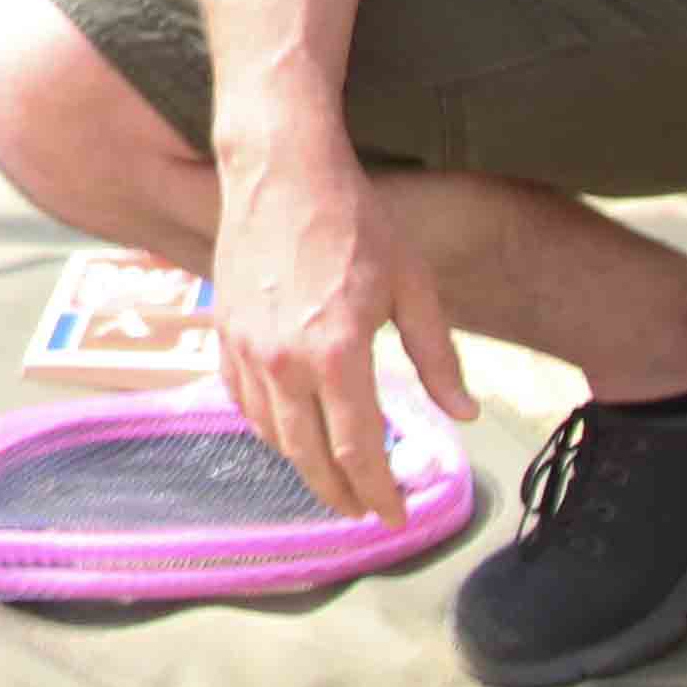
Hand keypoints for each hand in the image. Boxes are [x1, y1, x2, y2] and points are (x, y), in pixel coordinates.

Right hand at [206, 139, 473, 525]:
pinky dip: (265, 427)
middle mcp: (285, 361)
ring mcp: (247, 348)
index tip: (392, 517)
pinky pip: (240, 401)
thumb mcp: (414, 286)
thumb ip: (437, 357)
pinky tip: (286, 431)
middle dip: (340, 493)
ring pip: (272, 435)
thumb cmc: (356, 220)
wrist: (282, 169)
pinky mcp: (224, 332)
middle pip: (310, 456)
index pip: (359, 451)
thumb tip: (463, 414)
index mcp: (338, 354)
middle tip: (362, 511)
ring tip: (330, 478)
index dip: (378, 494)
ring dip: (302, 465)